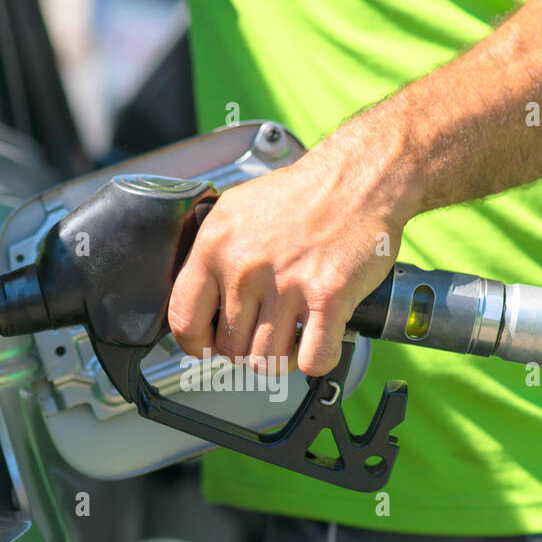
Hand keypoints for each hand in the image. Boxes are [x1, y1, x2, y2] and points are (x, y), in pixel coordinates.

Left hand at [167, 132, 410, 376]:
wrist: (358, 179)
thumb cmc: (302, 196)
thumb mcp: (236, 211)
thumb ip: (214, 255)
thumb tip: (200, 299)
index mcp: (216, 246)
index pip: (183, 321)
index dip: (196, 345)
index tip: (209, 347)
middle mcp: (246, 267)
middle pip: (230, 348)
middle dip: (246, 352)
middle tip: (263, 335)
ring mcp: (287, 284)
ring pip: (268, 362)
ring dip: (281, 359)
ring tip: (292, 338)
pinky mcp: (328, 297)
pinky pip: (313, 360)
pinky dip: (316, 361)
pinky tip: (318, 342)